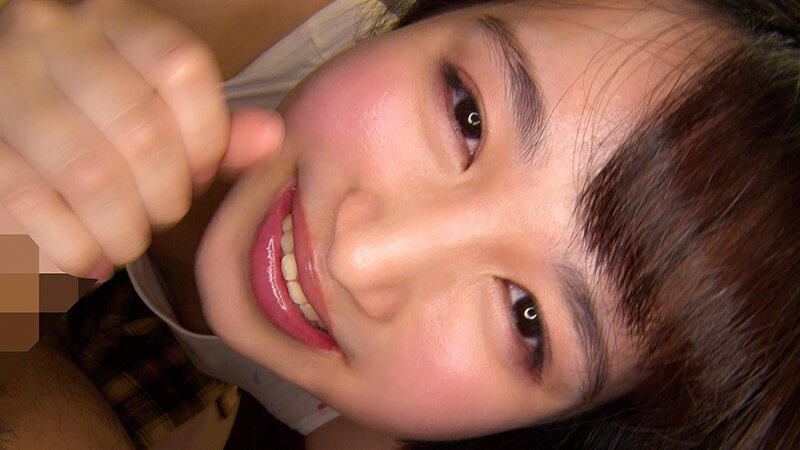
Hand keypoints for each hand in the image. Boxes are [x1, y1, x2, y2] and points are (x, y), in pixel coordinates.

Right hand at [0, 0, 229, 279]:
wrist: (6, 127)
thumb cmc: (99, 126)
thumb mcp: (160, 114)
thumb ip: (214, 131)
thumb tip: (272, 137)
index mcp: (112, 20)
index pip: (182, 69)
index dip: (206, 139)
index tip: (200, 175)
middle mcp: (51, 36)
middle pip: (143, 131)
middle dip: (166, 198)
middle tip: (162, 216)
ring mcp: (3, 86)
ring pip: (91, 175)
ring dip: (123, 231)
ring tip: (126, 241)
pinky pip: (34, 209)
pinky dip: (74, 249)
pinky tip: (87, 254)